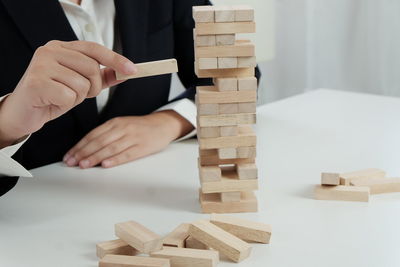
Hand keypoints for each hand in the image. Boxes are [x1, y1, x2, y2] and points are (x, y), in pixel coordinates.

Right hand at [0, 40, 136, 147]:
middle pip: (92, 68)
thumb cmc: (52, 96)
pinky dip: (66, 104)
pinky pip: (69, 96)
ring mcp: (41, 65)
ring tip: (62, 97)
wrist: (24, 113)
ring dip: (77, 97)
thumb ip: (102, 77)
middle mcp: (50, 51)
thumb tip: (125, 73)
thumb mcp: (80, 84)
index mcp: (61, 47)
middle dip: (93, 87)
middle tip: (78, 93)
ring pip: (82, 83)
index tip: (133, 70)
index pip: (95, 49)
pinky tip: (53, 102)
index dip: (116, 59)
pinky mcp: (36, 82)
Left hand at [63, 110, 193, 168]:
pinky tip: (106, 165)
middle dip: (83, 152)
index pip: (93, 135)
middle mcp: (122, 128)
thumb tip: (86, 149)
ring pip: (110, 148)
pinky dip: (115, 160)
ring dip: (95, 157)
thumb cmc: (140, 127)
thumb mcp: (121, 125)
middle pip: (99, 141)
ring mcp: (133, 137)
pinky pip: (127, 154)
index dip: (79, 146)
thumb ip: (106, 134)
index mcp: (115, 122)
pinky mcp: (143, 147)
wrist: (163, 124)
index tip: (69, 156)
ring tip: (84, 165)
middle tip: (72, 162)